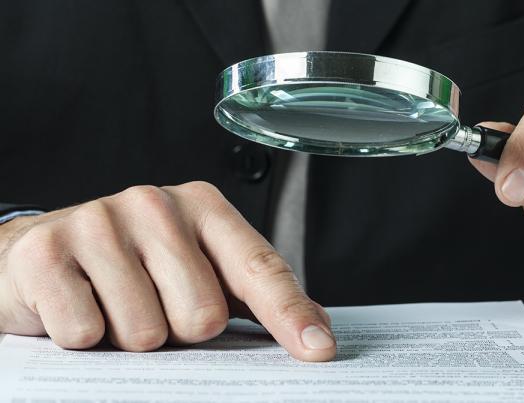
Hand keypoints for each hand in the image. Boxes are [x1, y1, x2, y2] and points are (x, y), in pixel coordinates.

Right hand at [0, 182, 334, 360]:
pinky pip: (85, 332)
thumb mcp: (200, 270)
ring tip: (113, 306)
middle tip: (154, 308)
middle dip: (180, 332)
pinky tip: (78, 305)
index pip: (259, 268)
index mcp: (204, 207)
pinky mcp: (47, 251)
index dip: (290, 314)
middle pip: (203, 315)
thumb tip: (318, 331)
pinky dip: (84, 337)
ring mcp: (99, 221)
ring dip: (131, 338)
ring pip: (145, 332)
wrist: (41, 255)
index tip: (318, 351)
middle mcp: (156, 204)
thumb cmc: (134, 267)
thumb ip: (255, 295)